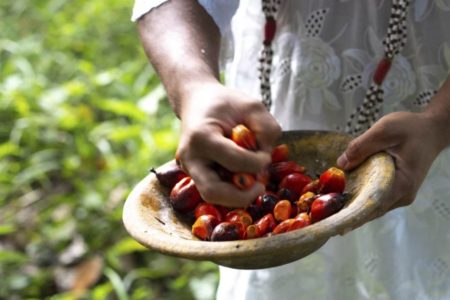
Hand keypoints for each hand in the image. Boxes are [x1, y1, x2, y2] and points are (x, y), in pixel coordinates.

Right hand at [176, 82, 280, 206]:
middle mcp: (190, 157)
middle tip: (259, 188)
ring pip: (211, 196)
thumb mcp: (252, 107)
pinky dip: (230, 189)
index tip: (266, 155)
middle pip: (212, 192)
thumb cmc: (225, 103)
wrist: (197, 101)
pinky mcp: (192, 174)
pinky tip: (241, 175)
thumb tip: (266, 158)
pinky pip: (213, 189)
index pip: (234, 162)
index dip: (257, 163)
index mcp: (202, 136)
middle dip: (241, 196)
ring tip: (252, 182)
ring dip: (236, 194)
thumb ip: (266, 129)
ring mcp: (187, 168)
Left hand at [337, 111, 444, 217]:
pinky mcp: (395, 190)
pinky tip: (341, 195)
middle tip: (323, 212)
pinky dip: (359, 197)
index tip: (332, 217)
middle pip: (370, 210)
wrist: (431, 130)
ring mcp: (400, 195)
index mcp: (402, 183)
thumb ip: (362, 146)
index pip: (373, 205)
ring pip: (371, 206)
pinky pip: (374, 198)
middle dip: (347, 210)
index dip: (351, 212)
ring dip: (351, 205)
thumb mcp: (385, 130)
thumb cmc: (411, 128)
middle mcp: (402, 195)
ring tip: (328, 206)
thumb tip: (341, 164)